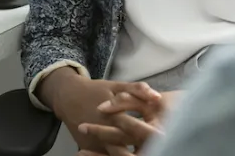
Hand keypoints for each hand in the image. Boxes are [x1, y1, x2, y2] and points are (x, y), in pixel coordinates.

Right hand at [38, 68, 160, 151]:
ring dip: (130, 155)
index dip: (151, 135)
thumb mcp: (116, 85)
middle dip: (143, 150)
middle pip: (126, 148)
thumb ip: (137, 90)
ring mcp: (96, 143)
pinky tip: (130, 155)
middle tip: (160, 149)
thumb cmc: (96, 90)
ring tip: (148, 153)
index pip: (136, 129)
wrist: (68, 98)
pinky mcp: (89, 149)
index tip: (165, 137)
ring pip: (116, 155)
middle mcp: (105, 132)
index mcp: (115, 116)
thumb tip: (157, 96)